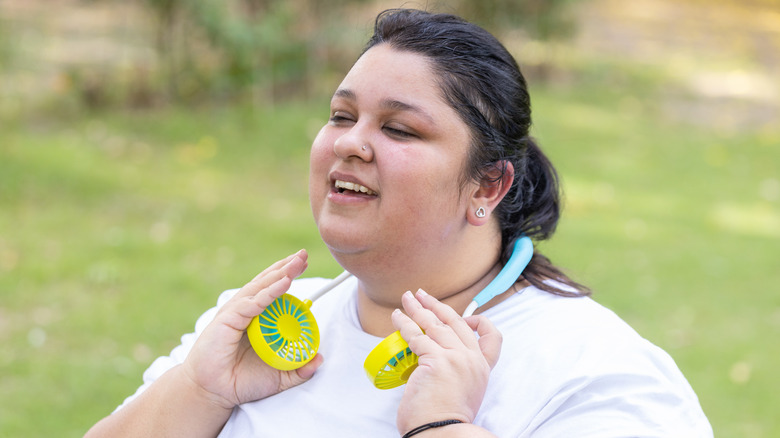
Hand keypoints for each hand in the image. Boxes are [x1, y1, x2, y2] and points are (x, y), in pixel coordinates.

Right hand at [180, 250, 323, 409]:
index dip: (286, 275)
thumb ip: (299, 368)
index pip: (272, 290)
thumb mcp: (278, 376)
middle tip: (303, 255)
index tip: (302, 264)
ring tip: (297, 263)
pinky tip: (284, 283)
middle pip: (267, 282)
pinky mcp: (228, 319)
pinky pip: (253, 302)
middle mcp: (245, 309)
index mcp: (255, 317)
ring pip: (261, 287)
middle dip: (286, 267)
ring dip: (281, 274)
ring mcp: (236, 312)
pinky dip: (269, 292)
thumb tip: (319, 359)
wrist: (214, 393)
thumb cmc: (241, 381)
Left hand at [393, 289, 501, 433]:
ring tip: (406, 299)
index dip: (479, 322)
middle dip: (436, 305)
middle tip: (421, 295)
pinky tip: (397, 317)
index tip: (465, 316)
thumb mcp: (464, 392)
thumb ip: (458, 372)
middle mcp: (472, 360)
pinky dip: (404, 324)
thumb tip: (436, 359)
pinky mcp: (436, 360)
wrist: (442, 433)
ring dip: (417, 309)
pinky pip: (416, 336)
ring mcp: (456, 358)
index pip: (493, 337)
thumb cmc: (445, 420)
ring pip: (434, 325)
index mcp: (482, 369)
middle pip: (456, 322)